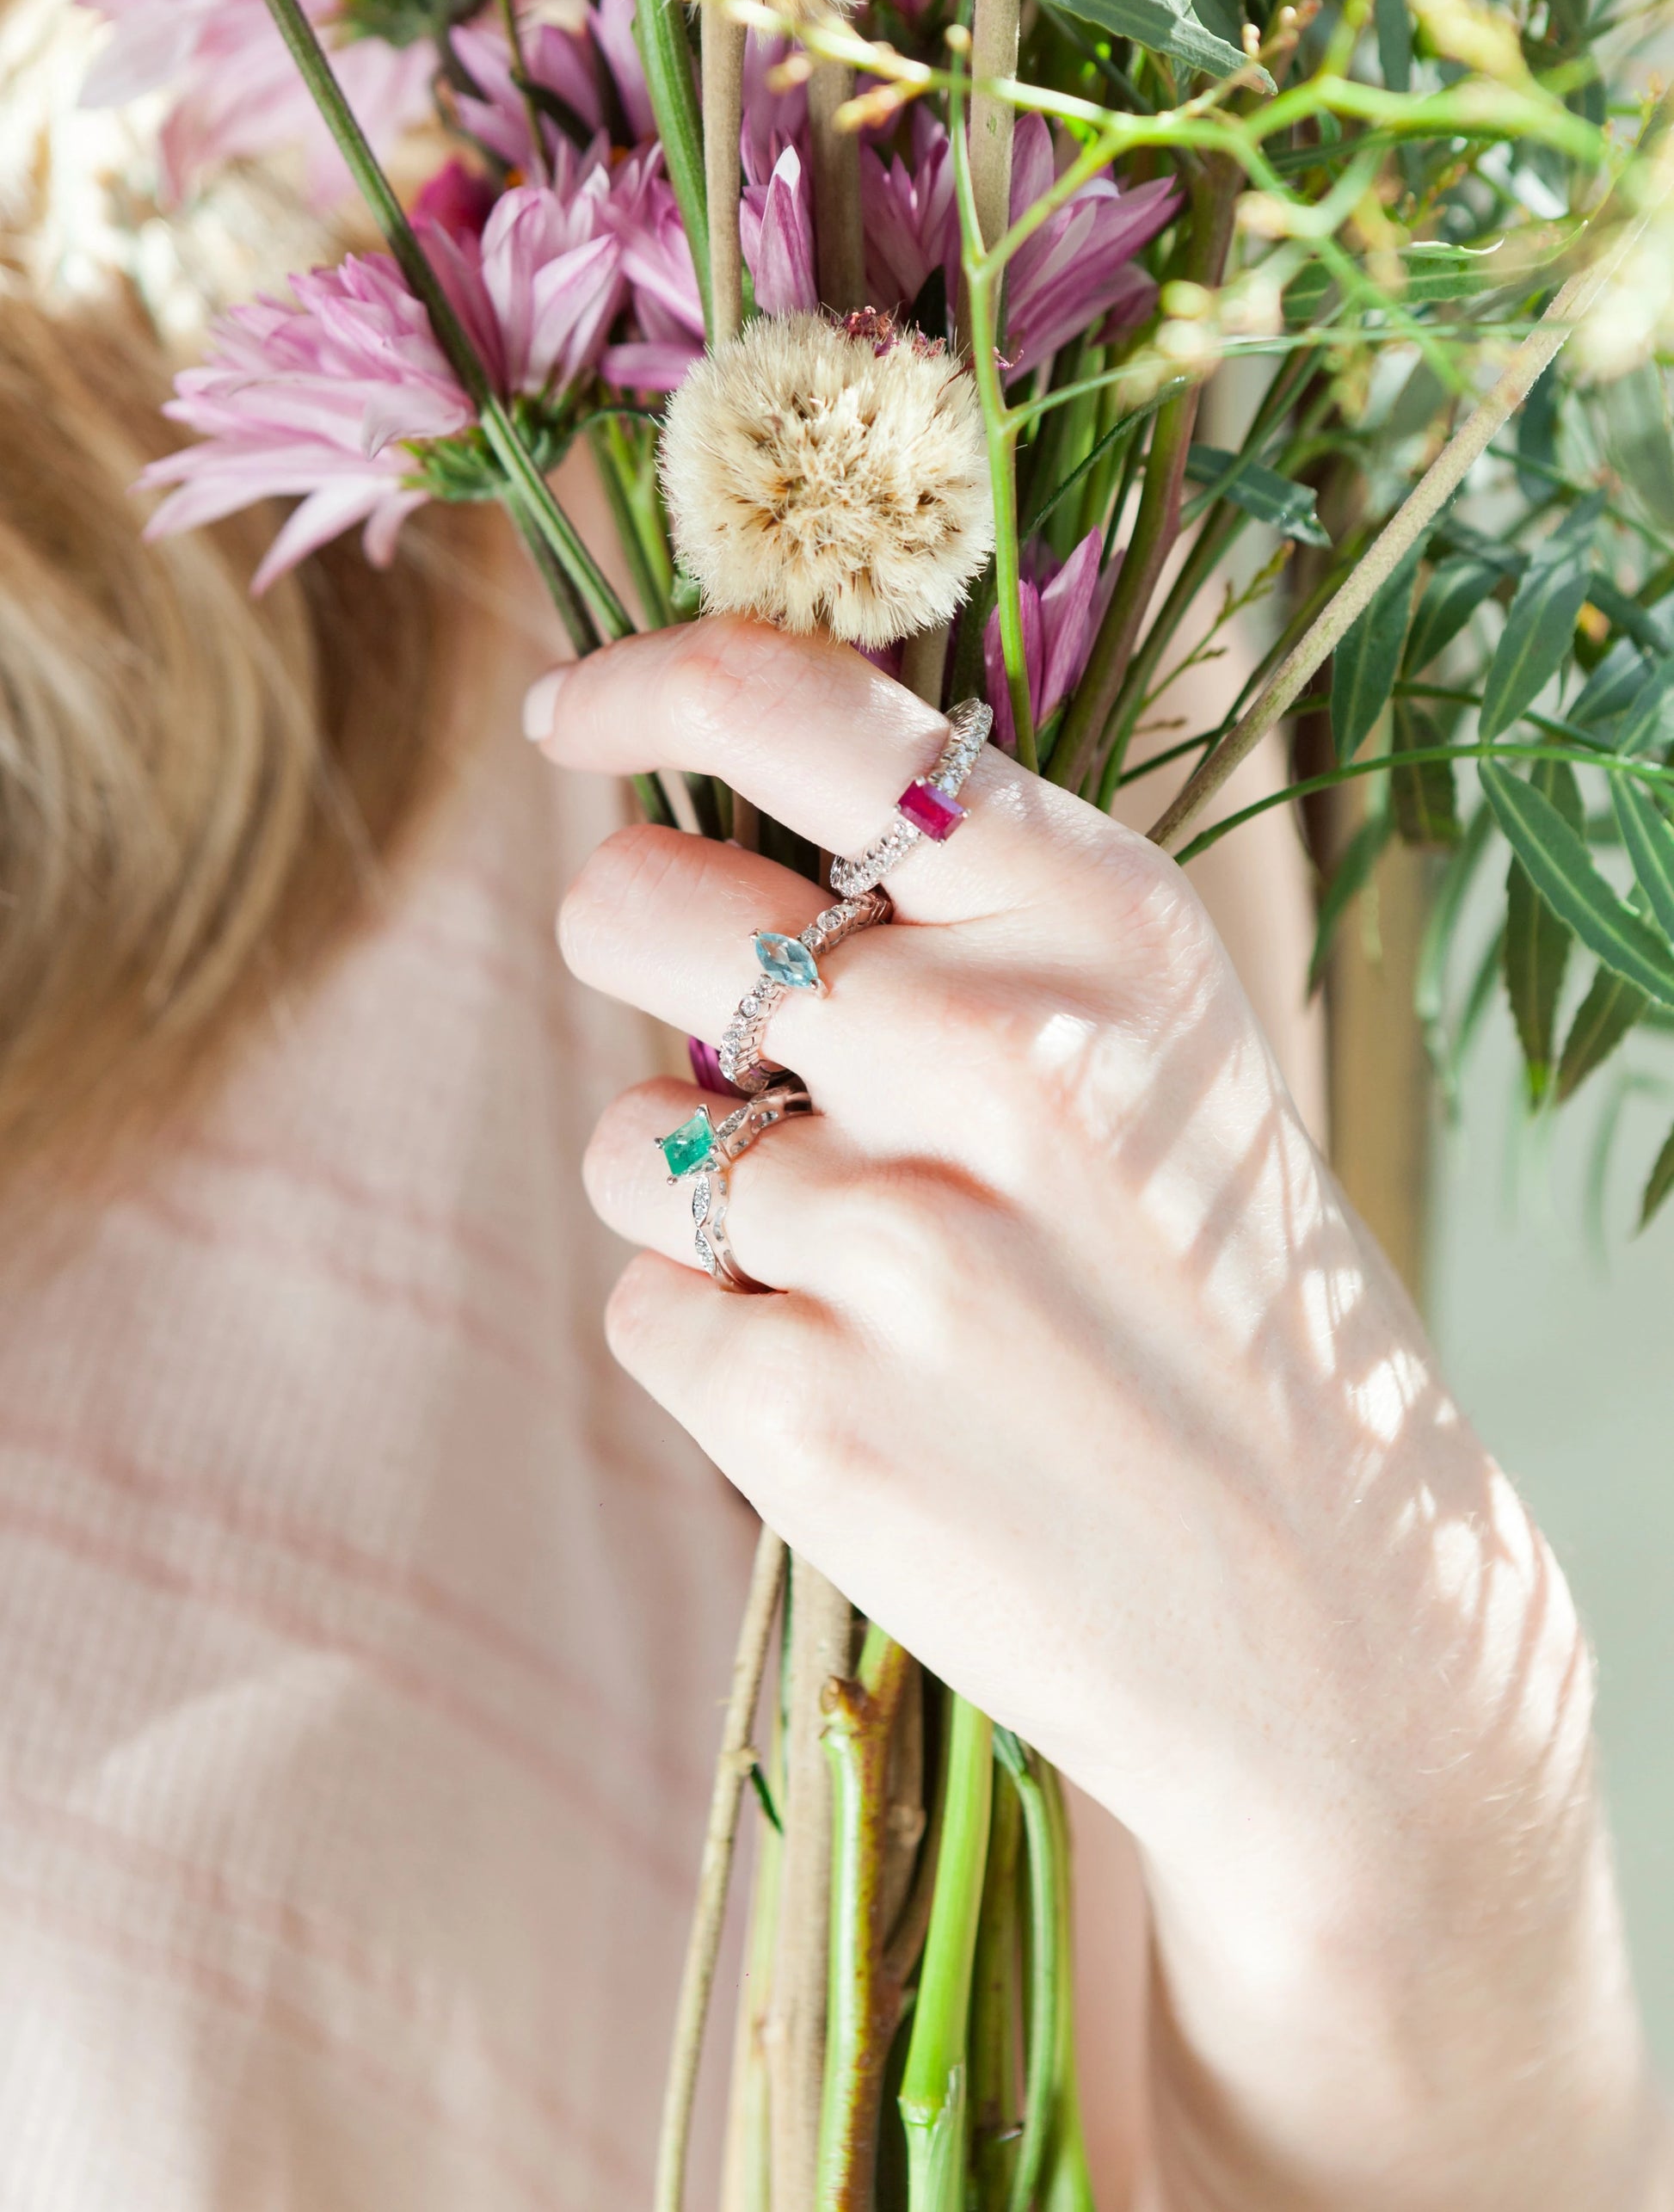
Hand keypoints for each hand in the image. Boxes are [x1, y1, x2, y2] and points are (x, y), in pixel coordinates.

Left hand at [528, 617, 1667, 2209]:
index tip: (572, 717)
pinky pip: (644, 1302)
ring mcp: (896, 1234)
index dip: (647, 684)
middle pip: (630, 906)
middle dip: (645, 961)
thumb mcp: (1153, 1036)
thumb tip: (700, 809)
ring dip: (707, 1191)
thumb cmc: (1208, 1282)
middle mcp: (993, 1047)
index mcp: (1093, 918)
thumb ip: (963, 906)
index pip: (799, 712)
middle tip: (751, 1049)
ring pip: (624, 1135)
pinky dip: (724, 1340)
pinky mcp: (806, 1408)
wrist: (1323, 1605)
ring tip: (884, 1275)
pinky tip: (876, 1390)